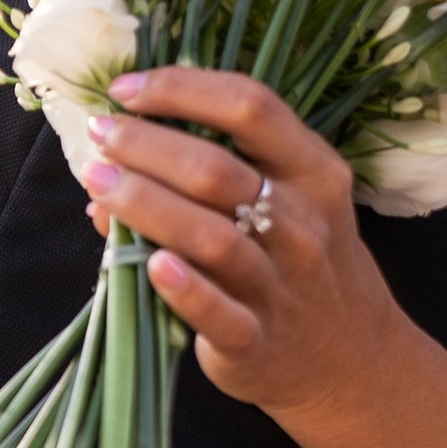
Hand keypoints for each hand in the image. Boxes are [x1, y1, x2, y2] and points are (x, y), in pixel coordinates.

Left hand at [84, 67, 404, 428]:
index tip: (125, 90)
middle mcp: (303, 223)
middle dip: (146, 144)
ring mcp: (281, 284)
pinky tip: (149, 263)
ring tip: (97, 183)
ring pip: (211, 236)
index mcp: (314, 173)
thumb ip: (221, 169)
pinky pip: (216, 314)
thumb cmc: (302, 261)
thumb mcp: (290, 202)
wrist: (348, 358)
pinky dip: (183, 288)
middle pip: (216, 170)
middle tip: (100, 135)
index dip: (181, 89)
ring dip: (145, 204)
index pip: (250, 108)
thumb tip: (119, 153)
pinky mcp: (256, 341)